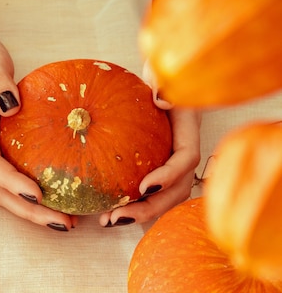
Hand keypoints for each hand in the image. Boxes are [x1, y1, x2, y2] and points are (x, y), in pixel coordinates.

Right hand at [0, 20, 75, 230]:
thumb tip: (12, 106)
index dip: (11, 183)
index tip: (37, 195)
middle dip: (27, 211)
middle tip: (63, 223)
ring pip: (4, 190)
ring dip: (31, 210)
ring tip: (65, 221)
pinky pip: (12, 178)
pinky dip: (32, 195)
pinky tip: (59, 198)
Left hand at [98, 61, 201, 226]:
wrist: (157, 79)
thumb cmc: (158, 73)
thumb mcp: (161, 71)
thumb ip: (163, 82)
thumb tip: (160, 99)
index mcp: (187, 128)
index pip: (186, 157)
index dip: (169, 175)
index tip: (144, 186)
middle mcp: (181, 150)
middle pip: (177, 189)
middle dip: (150, 207)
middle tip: (118, 217)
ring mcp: (169, 162)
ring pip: (164, 197)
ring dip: (139, 213)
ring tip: (107, 221)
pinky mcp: (154, 168)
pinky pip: (147, 193)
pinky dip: (129, 205)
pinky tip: (103, 214)